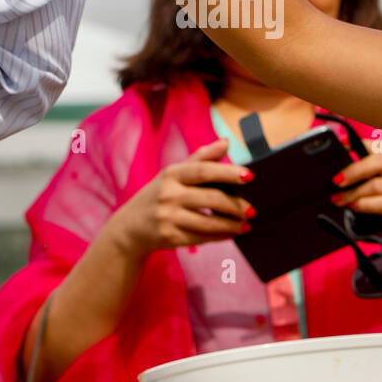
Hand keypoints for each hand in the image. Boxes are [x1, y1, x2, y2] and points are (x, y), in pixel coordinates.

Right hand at [104, 139, 254, 259]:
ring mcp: (169, 217)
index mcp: (172, 174)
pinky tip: (232, 233)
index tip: (249, 176)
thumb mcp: (173, 173)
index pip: (203, 170)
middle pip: (210, 198)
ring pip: (208, 222)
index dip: (227, 172)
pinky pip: (201, 238)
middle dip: (235, 205)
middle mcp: (169, 194)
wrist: (129, 228)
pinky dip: (219, 236)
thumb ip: (201, 158)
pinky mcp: (170, 237)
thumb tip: (226, 142)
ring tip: (246, 224)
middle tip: (252, 210)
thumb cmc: (158, 195)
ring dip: (231, 225)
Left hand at [329, 143, 381, 255]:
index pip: (377, 145)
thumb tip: (342, 167)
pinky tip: (355, 207)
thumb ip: (374, 170)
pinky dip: (364, 205)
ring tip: (340, 199)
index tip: (337, 149)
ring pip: (376, 185)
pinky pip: (381, 204)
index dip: (354, 145)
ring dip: (353, 193)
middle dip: (353, 171)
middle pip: (378, 162)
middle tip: (337, 181)